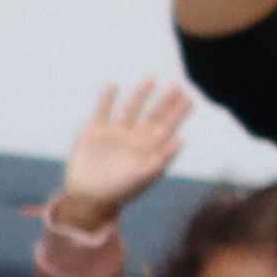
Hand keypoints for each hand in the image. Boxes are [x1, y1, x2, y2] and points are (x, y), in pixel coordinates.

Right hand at [48, 75, 191, 239]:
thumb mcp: (144, 175)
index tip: (189, 98)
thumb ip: (162, 158)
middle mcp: (133, 139)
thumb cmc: (119, 191)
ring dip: (140, 95)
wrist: (88, 197)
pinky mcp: (94, 131)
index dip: (177, 113)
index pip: (166, 127)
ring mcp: (114, 134)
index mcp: (147, 149)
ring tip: (150, 79)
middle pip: (152, 116)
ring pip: (130, 109)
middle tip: (178, 85)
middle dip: (165, 102)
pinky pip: (102, 110)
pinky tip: (113, 86)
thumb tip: (182, 140)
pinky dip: (106, 99)